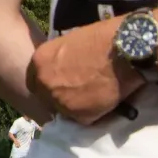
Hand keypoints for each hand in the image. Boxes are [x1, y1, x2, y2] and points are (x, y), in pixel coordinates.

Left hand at [27, 20, 141, 123]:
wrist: (123, 49)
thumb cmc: (101, 38)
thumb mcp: (69, 43)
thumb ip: (59, 60)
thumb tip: (63, 69)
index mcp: (39, 62)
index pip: (33, 81)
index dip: (48, 84)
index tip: (59, 84)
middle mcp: (44, 84)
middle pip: (46, 98)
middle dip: (60, 97)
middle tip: (79, 92)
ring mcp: (60, 101)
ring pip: (65, 110)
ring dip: (77, 106)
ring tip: (95, 95)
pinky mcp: (79, 116)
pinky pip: (84, 119)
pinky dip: (94, 113)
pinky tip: (105, 101)